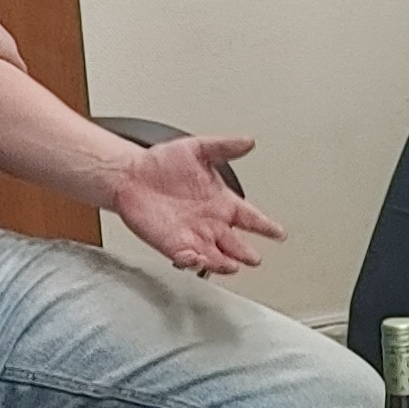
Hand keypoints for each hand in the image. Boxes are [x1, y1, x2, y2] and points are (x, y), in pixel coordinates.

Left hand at [107, 131, 288, 276]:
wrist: (129, 175)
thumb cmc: (160, 163)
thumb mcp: (197, 149)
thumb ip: (224, 147)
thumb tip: (248, 141)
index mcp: (221, 202)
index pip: (251, 218)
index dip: (266, 226)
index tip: (279, 233)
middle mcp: (210, 222)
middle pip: (236, 244)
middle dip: (246, 253)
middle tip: (254, 258)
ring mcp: (193, 235)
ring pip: (216, 257)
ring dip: (224, 263)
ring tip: (232, 266)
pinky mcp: (172, 244)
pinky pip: (187, 258)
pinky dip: (193, 262)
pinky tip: (197, 260)